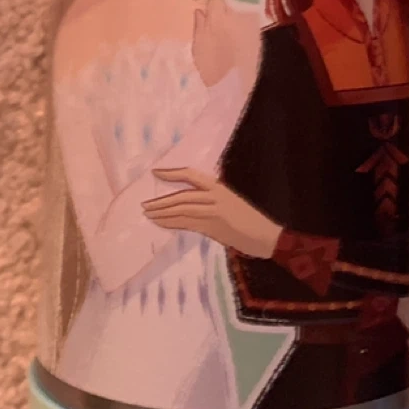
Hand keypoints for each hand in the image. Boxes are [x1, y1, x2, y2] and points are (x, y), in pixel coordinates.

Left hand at [142, 167, 281, 258]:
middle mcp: (214, 196)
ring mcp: (213, 212)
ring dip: (162, 212)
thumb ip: (210, 198)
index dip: (171, 173)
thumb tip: (187, 199)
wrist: (264, 235)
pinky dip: (171, 223)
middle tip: (144, 204)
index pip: (190, 175)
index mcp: (218, 186)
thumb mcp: (229, 201)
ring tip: (149, 214)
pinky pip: (187, 223)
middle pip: (182, 195)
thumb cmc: (248, 218)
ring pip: (182, 209)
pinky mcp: (212, 227)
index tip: (155, 173)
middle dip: (161, 200)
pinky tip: (161, 223)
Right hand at [192, 0, 260, 88]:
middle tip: (221, 20)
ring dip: (238, 14)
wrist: (231, 86)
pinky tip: (241, 34)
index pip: (215, 0)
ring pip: (243, 9)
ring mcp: (249, 25)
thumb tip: (200, 11)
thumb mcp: (197, 46)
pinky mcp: (258, 34)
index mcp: (217, 19)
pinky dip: (247, 23)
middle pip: (231, 2)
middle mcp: (235, 17)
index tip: (210, 15)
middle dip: (226, 8)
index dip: (212, 7)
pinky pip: (252, 21)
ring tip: (232, 27)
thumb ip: (199, 25)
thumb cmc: (209, 68)